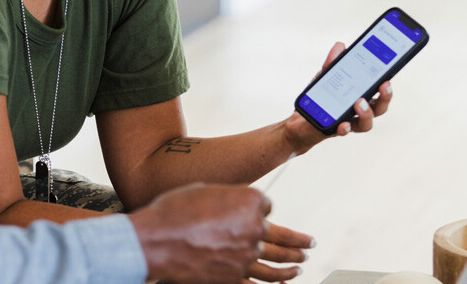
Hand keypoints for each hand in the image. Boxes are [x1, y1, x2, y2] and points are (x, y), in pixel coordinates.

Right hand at [128, 183, 304, 282]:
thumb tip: (232, 204)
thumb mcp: (204, 190)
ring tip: (301, 265)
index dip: (260, 207)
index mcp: (250, 202)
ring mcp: (246, 257)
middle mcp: (254, 229)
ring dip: (291, 265)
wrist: (157, 239)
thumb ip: (227, 198)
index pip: (267, 206)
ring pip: (276, 265)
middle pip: (283, 238)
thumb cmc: (175, 210)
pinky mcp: (233, 277)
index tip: (258, 209)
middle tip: (310, 244)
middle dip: (299, 241)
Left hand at [283, 42, 394, 151]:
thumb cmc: (319, 98)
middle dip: (385, 97)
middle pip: (380, 108)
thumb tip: (341, 45)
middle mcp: (359, 111)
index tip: (389, 77)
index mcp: (362, 96)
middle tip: (383, 86)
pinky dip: (345, 128)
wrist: (301, 120)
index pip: (380, 91)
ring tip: (359, 103)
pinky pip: (343, 131)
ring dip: (366, 113)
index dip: (388, 86)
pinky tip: (343, 124)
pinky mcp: (334, 130)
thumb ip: (333, 63)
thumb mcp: (324, 76)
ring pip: (366, 124)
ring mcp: (349, 122)